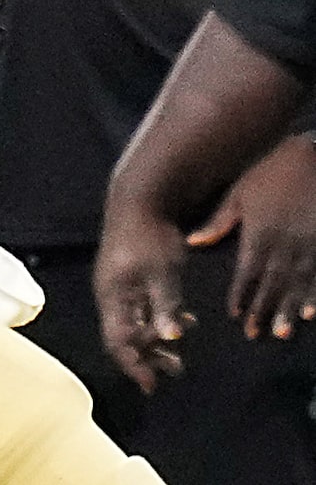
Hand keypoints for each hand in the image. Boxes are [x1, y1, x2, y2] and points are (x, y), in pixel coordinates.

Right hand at [98, 189, 194, 391]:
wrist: (139, 201)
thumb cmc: (149, 236)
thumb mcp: (162, 272)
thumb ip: (165, 306)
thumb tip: (169, 338)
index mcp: (112, 295)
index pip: (116, 340)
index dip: (133, 365)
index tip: (151, 385)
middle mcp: (110, 294)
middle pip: (123, 336)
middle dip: (147, 357)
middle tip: (174, 371)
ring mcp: (118, 285)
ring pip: (132, 324)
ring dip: (155, 341)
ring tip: (180, 354)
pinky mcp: (128, 277)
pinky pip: (139, 310)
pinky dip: (158, 322)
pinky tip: (183, 321)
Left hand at [190, 134, 315, 339]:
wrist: (315, 160)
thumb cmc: (271, 174)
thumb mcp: (240, 194)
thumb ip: (219, 222)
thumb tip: (193, 243)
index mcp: (259, 234)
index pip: (246, 272)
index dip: (240, 294)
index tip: (234, 315)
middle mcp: (284, 245)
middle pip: (272, 284)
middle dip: (263, 310)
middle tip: (256, 335)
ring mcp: (309, 247)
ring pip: (298, 285)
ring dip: (289, 310)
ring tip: (283, 333)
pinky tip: (312, 314)